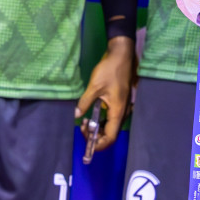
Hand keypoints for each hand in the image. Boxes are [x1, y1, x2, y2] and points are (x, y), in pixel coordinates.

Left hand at [76, 36, 135, 151]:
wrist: (121, 56)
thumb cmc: (109, 71)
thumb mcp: (94, 86)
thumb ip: (85, 102)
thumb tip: (77, 115)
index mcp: (118, 111)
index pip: (111, 137)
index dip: (99, 143)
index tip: (87, 141)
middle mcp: (122, 112)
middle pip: (111, 134)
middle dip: (96, 136)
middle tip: (82, 127)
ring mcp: (122, 108)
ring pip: (111, 126)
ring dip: (98, 128)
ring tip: (84, 121)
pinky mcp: (119, 103)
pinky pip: (111, 117)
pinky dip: (101, 120)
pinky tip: (90, 115)